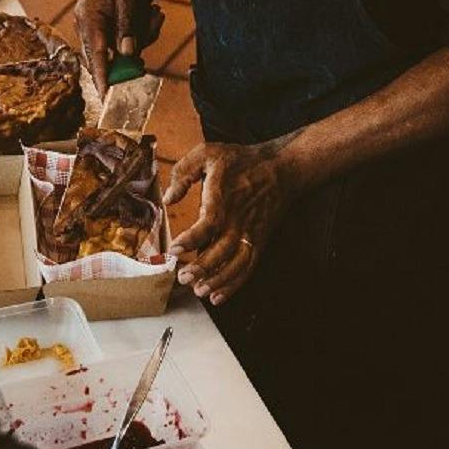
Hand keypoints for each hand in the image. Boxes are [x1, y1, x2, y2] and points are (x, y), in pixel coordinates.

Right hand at [74, 0, 163, 89]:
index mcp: (89, 19)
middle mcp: (89, 28)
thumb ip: (128, 22)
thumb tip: (128, 53)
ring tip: (154, 8)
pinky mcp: (107, 30)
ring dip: (144, 33)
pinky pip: (127, 42)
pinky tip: (150, 9)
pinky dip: (142, 30)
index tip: (107, 98)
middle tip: (155, 17)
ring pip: (124, 50)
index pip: (97, 56)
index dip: (103, 79)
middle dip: (137, 46)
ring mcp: (97, 30)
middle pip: (112, 57)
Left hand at [164, 139, 295, 305]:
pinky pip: (247, 268)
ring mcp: (250, 233)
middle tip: (183, 277)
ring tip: (199, 290)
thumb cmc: (240, 160)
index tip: (175, 248)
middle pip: (221, 249)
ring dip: (217, 280)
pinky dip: (234, 285)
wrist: (279, 168)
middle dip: (202, 267)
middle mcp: (238, 219)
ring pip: (235, 264)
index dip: (192, 238)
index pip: (208, 223)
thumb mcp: (207, 153)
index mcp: (223, 197)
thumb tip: (169, 197)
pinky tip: (217, 296)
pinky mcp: (258, 242)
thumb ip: (184, 172)